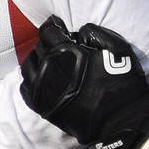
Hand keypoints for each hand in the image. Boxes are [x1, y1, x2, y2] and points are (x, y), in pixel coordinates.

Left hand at [20, 16, 148, 148]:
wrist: (120, 122)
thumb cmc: (123, 85)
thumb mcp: (119, 48)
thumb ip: (95, 33)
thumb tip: (77, 32)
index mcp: (66, 52)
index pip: (48, 31)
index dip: (54, 26)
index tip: (60, 28)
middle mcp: (49, 69)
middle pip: (38, 47)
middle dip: (48, 44)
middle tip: (60, 47)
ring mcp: (43, 90)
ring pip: (28, 67)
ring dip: (38, 61)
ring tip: (49, 63)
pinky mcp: (42, 107)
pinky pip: (25, 89)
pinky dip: (32, 81)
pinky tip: (43, 80)